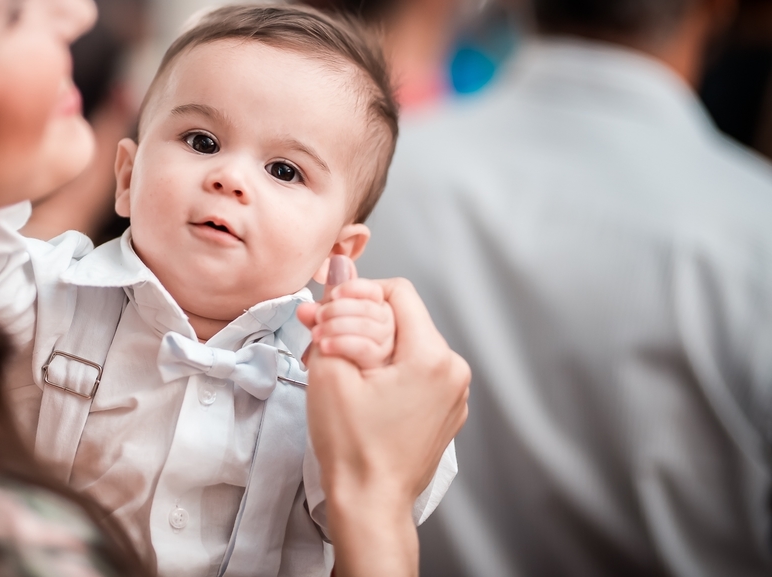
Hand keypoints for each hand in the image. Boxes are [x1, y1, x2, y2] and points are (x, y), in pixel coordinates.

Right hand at [301, 259, 470, 576]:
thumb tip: (340, 267)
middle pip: (401, 318)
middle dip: (356, 321)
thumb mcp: (331, 369)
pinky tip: (353, 384)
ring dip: (366, 344)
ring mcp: (452, 394)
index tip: (329, 312)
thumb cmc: (352, 446)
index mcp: (433, 356)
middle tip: (318, 336)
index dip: (358, 294)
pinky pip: (413, 372)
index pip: (398, 292)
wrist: (369, 504)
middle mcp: (453, 371)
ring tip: (330, 363)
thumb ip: (337, 310)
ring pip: (404, 344)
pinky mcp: (443, 411)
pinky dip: (383, 369)